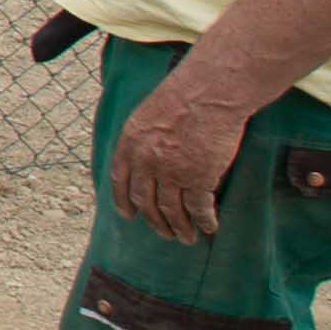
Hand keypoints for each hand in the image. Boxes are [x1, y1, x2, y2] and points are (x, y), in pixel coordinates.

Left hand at [110, 82, 253, 242]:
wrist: (209, 91)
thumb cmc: (184, 94)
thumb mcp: (148, 113)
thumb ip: (143, 137)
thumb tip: (144, 155)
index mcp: (129, 143)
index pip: (120, 180)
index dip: (124, 201)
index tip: (129, 215)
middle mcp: (146, 161)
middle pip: (146, 202)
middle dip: (156, 222)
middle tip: (165, 233)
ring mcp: (172, 172)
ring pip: (172, 211)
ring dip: (179, 228)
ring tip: (186, 238)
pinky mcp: (199, 178)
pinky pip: (199, 208)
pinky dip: (205, 221)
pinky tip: (209, 227)